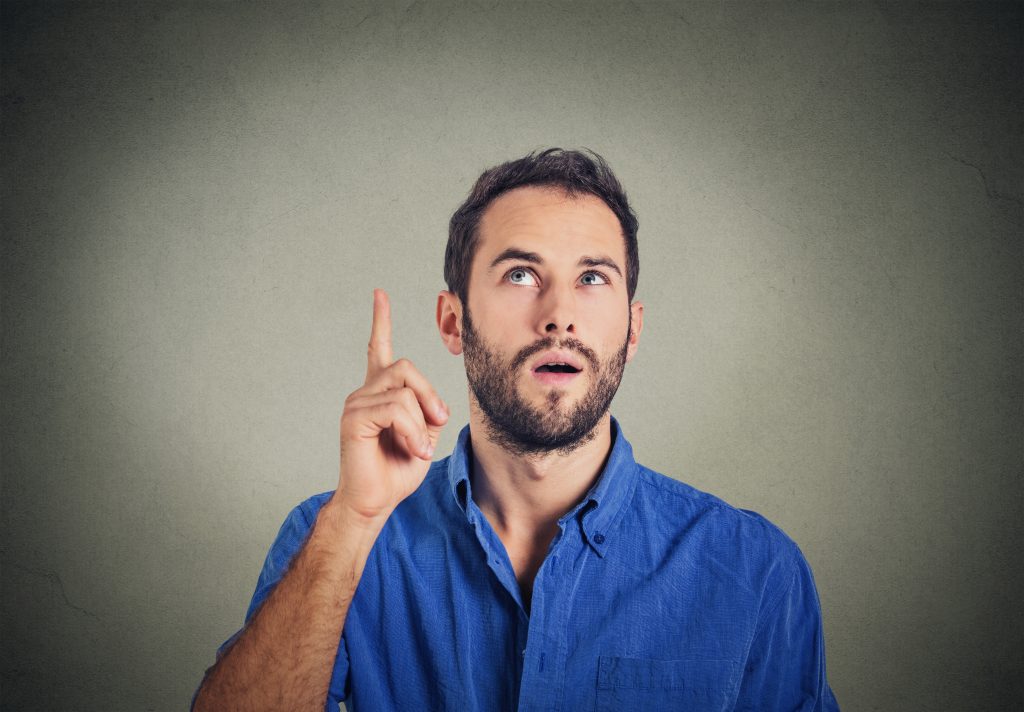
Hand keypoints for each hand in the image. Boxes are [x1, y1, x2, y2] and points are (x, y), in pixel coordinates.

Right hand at [333, 289, 448, 522]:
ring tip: (418, 447)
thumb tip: (432, 402)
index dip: (380, 321)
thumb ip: (428, 409)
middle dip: (429, 395)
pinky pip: (395, 409)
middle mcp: (365, 392)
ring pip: (404, 391)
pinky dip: (412, 431)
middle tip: (436, 423)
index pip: (378, 349)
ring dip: (421, 423)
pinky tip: (411, 449)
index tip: (379, 294)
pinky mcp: (354, 418)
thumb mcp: (425, 434)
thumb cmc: (397, 471)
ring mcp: (356, 403)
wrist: (375, 501)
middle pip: (406, 367)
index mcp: (380, 393)